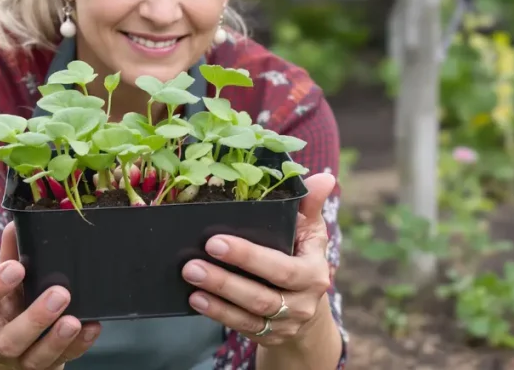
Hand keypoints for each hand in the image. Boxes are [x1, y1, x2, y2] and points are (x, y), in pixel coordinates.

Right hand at [0, 221, 100, 368]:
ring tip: (74, 320)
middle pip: (9, 340)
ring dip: (57, 340)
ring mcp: (22, 361)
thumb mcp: (2, 283)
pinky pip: (64, 360)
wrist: (3, 353)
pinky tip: (92, 327)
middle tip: (60, 293)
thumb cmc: (6, 306)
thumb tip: (15, 221)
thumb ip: (10, 254)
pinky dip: (79, 345)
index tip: (16, 267)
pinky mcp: (46, 368)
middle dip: (35, 319)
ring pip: (36, 359)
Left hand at [181, 173, 335, 347]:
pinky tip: (196, 299)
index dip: (249, 257)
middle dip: (225, 280)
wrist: (307, 307)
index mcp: (314, 272)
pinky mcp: (269, 336)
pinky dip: (217, 313)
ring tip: (190, 276)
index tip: (216, 242)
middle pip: (262, 295)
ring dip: (217, 296)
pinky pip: (242, 327)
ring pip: (249, 314)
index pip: (282, 268)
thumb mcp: (310, 231)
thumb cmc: (303, 256)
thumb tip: (323, 176)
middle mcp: (302, 302)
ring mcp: (285, 323)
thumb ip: (311, 205)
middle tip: (191, 263)